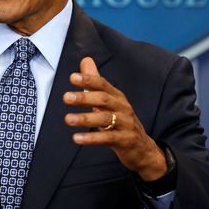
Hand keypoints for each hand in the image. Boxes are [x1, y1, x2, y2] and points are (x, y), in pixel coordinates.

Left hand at [64, 57, 167, 181]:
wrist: (142, 148)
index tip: (72, 77)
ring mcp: (126, 124)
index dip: (88, 80)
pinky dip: (91, 138)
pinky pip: (108, 138)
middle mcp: (123, 108)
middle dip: (84, 98)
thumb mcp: (109, 102)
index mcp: (117, 97)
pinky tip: (76, 138)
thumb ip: (95, 83)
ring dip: (85, 118)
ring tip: (68, 119)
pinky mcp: (125, 140)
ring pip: (105, 119)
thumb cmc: (121, 121)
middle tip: (66, 97)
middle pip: (104, 99)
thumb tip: (85, 60)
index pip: (103, 84)